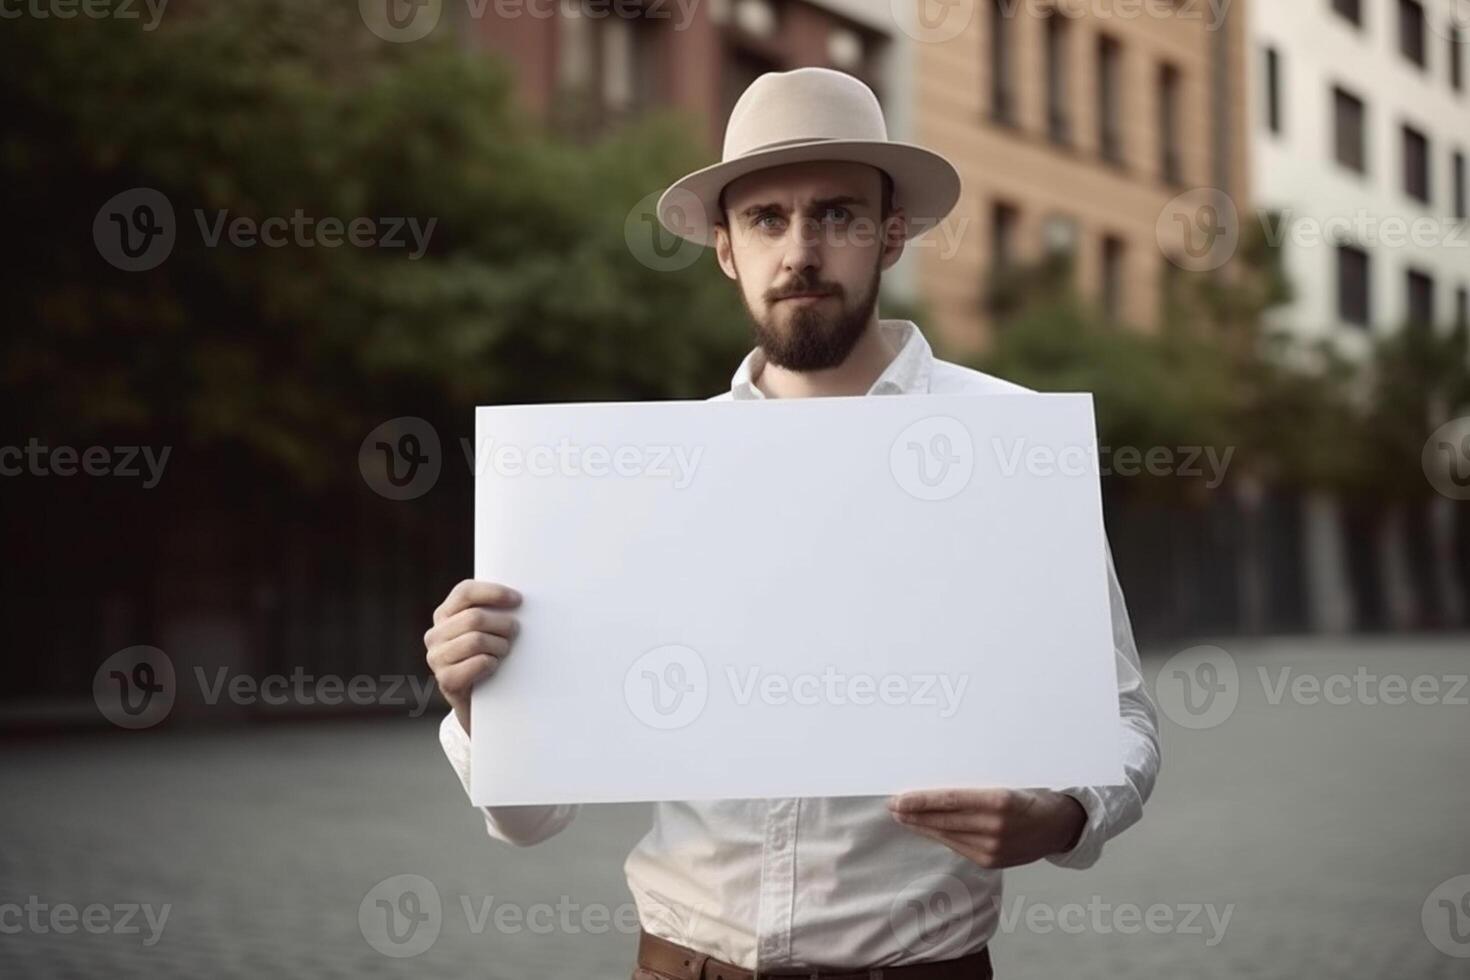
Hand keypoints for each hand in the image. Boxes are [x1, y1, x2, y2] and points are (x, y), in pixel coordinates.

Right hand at [424, 579, 522, 734]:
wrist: (482, 703)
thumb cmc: (489, 657)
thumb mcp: (486, 630)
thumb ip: (492, 611)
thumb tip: (518, 600)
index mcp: (444, 614)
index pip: (465, 591)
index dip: (493, 592)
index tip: (518, 600)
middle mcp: (435, 634)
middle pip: (474, 617)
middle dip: (502, 624)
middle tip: (515, 632)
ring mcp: (436, 658)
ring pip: (476, 640)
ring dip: (499, 645)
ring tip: (504, 651)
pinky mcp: (445, 680)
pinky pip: (478, 663)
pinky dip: (492, 663)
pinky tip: (494, 666)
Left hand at [887, 788, 1085, 869]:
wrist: (1059, 825)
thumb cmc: (1030, 794)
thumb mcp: (1007, 782)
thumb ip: (976, 785)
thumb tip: (937, 783)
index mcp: (1001, 800)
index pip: (950, 800)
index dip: (921, 800)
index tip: (899, 798)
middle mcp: (996, 827)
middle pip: (944, 820)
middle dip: (914, 814)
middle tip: (892, 805)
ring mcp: (994, 848)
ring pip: (947, 835)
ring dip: (922, 826)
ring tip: (903, 817)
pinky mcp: (991, 862)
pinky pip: (957, 846)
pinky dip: (939, 836)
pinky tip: (926, 829)